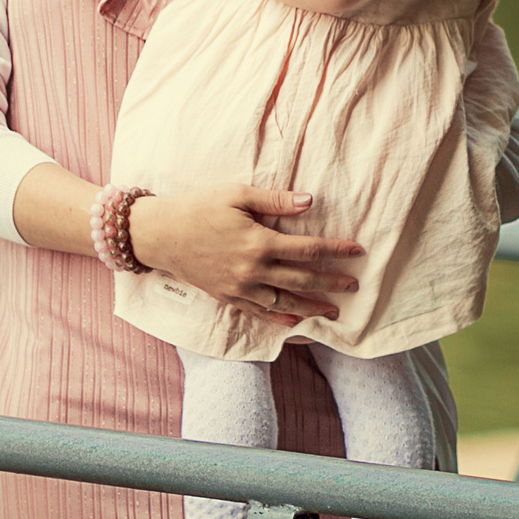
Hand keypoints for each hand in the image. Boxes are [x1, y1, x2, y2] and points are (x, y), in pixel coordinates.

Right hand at [129, 184, 363, 325]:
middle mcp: (253, 270)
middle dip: (332, 283)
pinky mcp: (228, 297)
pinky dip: (280, 319)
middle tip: (354, 285)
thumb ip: (274, 201)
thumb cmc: (199, 208)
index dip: (336, 251)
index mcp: (259, 242)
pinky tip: (296, 322)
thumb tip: (309, 202)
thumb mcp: (236, 195)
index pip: (308, 250)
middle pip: (303, 279)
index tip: (357, 251)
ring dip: (312, 307)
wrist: (161, 234)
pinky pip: (259, 313)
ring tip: (334, 311)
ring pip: (285, 302)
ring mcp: (240, 288)